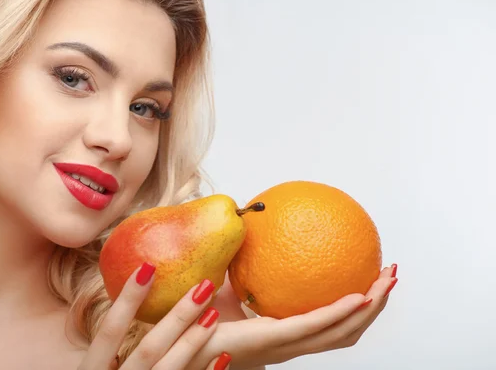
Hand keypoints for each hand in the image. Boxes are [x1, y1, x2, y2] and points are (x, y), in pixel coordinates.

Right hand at [77, 262, 232, 369]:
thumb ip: (107, 352)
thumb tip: (129, 303)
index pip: (108, 332)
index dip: (127, 301)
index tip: (148, 268)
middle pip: (148, 349)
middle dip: (177, 317)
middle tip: (203, 285)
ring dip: (194, 342)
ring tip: (215, 313)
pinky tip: (223, 357)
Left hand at [186, 264, 397, 369]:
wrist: (177, 339)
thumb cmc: (196, 317)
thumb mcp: (224, 282)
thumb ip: (242, 264)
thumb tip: (247, 225)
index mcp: (283, 331)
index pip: (328, 323)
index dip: (354, 306)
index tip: (369, 280)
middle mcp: (291, 341)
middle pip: (346, 329)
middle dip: (374, 305)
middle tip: (389, 276)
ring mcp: (285, 343)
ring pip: (341, 331)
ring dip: (369, 308)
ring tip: (386, 282)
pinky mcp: (273, 338)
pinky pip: (314, 325)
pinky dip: (339, 312)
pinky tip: (359, 296)